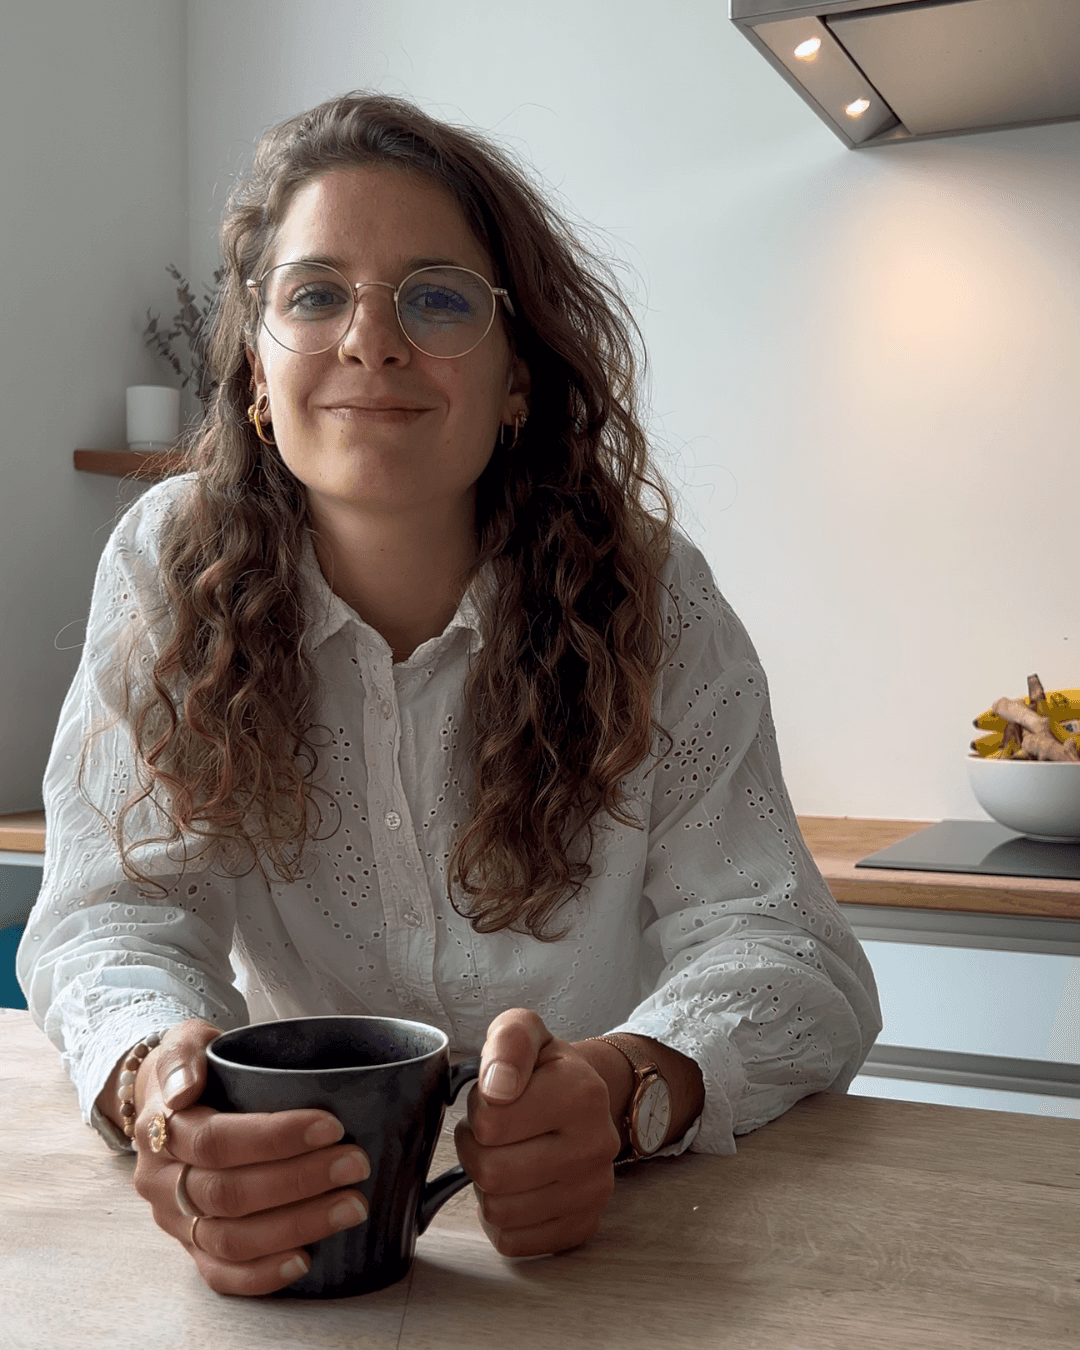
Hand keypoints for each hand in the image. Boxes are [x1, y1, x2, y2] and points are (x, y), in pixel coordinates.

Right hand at [129, 1019, 370, 1295]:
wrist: (169, 1101)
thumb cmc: (196, 1067)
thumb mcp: (187, 1041)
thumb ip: (184, 1055)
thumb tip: (183, 1090)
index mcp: (163, 1129)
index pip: (216, 1140)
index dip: (275, 1137)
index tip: (332, 1126)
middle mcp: (163, 1181)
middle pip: (228, 1193)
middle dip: (299, 1182)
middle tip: (356, 1164)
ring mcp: (176, 1219)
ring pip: (230, 1238)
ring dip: (296, 1226)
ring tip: (352, 1206)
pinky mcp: (191, 1248)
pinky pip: (220, 1273)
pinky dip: (262, 1274)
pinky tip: (306, 1261)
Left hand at [454, 1009, 621, 1258]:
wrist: (585, 1097)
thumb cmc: (543, 1067)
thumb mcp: (523, 1031)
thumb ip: (509, 1043)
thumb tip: (497, 1088)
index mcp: (583, 1093)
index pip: (490, 1122)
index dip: (478, 1109)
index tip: (495, 1099)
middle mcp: (597, 1145)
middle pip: (492, 1173)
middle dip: (474, 1150)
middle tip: (489, 1133)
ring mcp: (595, 1191)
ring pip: (499, 1212)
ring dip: (485, 1185)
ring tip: (503, 1156)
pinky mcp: (584, 1225)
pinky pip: (513, 1242)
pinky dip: (500, 1219)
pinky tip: (514, 1188)